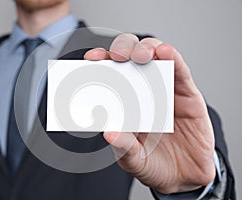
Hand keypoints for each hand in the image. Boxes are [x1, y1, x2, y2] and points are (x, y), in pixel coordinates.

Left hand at [84, 34, 214, 193]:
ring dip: (147, 49)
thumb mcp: (133, 159)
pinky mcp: (188, 94)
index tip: (91, 59)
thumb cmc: (153, 164)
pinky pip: (181, 72)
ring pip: (156, 57)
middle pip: (132, 58)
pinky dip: (174, 59)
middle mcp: (143, 91)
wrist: (183, 178)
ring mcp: (166, 90)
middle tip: (117, 57)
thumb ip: (123, 146)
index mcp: (125, 103)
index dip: (101, 62)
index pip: (111, 74)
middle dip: (123, 50)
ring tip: (140, 55)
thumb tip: (108, 133)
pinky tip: (165, 53)